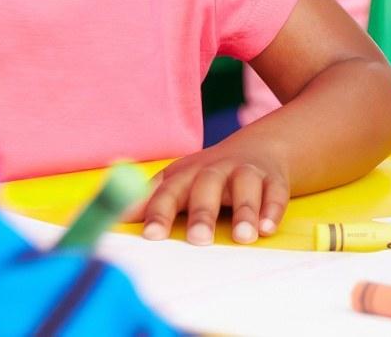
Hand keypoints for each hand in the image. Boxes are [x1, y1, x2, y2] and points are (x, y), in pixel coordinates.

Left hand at [121, 141, 289, 245]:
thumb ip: (150, 201)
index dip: (159, 212)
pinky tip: (267, 229)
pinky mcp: (274, 180)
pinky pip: (275, 192)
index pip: (168, 192)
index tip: (151, 236)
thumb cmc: (208, 177)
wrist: (258, 149)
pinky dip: (272, 210)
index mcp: (186, 175)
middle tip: (199, 240)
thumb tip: (115, 218)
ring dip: (245, 210)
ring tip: (242, 237)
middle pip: (207, 186)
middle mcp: (216, 171)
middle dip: (203, 212)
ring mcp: (247, 173)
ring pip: (246, 186)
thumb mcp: (178, 183)